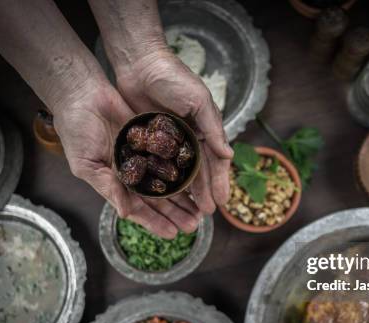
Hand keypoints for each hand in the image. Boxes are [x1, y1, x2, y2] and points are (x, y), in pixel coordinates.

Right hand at [52, 78, 199, 237]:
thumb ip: (108, 187)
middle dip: (175, 212)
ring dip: (183, 195)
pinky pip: (171, 155)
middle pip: (158, 198)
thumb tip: (126, 213)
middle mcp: (132, 171)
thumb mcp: (87, 163)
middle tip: (193, 225)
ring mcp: (143, 155)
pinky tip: (197, 177)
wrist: (81, 93)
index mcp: (114, 181)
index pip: (138, 207)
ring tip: (199, 209)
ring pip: (168, 180)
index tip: (172, 233)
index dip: (155, 221)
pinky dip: (183, 166)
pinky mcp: (152, 137)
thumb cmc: (76, 130)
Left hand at [115, 48, 233, 213]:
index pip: (214, 162)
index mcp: (203, 130)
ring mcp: (167, 142)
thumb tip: (229, 155)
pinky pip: (156, 166)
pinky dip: (160, 182)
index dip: (219, 182)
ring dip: (184, 193)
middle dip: (203, 193)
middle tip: (204, 215)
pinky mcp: (148, 142)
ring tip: (187, 212)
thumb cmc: (173, 77)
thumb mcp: (198, 101)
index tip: (222, 202)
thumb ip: (213, 129)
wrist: (140, 62)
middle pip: (197, 173)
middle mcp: (188, 139)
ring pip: (178, 174)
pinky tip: (163, 197)